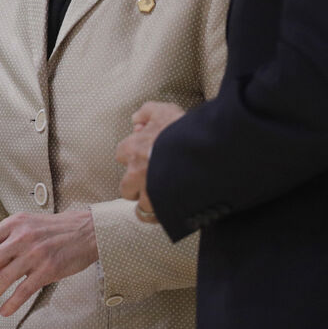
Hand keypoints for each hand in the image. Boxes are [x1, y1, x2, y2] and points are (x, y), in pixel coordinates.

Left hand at [0, 210, 96, 315]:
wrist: (86, 230)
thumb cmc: (52, 229)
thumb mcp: (25, 225)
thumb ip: (5, 241)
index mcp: (13, 224)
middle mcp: (21, 237)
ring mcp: (35, 254)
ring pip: (5, 277)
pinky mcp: (49, 269)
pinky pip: (25, 289)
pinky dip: (12, 302)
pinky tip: (4, 310)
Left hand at [115, 101, 184, 223]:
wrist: (209, 148)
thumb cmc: (185, 128)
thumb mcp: (165, 110)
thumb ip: (146, 111)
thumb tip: (135, 120)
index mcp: (133, 148)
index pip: (121, 155)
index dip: (133, 156)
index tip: (146, 156)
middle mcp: (136, 171)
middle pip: (126, 188)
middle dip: (136, 187)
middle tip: (153, 182)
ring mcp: (149, 190)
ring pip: (142, 206)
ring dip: (151, 203)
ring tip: (165, 199)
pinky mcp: (165, 206)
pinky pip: (156, 218)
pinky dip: (162, 217)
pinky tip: (170, 213)